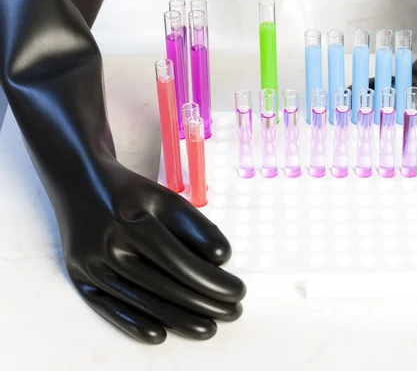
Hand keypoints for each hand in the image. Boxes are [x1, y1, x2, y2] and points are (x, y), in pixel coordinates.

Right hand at [63, 158, 244, 343]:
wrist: (78, 183)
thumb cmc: (132, 194)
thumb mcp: (167, 199)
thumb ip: (196, 227)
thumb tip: (221, 260)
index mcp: (133, 222)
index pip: (180, 262)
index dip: (211, 282)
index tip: (236, 291)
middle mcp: (108, 246)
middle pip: (165, 287)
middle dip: (205, 304)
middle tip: (232, 311)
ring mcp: (91, 265)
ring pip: (143, 302)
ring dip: (180, 320)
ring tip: (209, 327)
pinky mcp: (79, 278)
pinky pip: (109, 309)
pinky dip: (135, 324)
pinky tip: (161, 334)